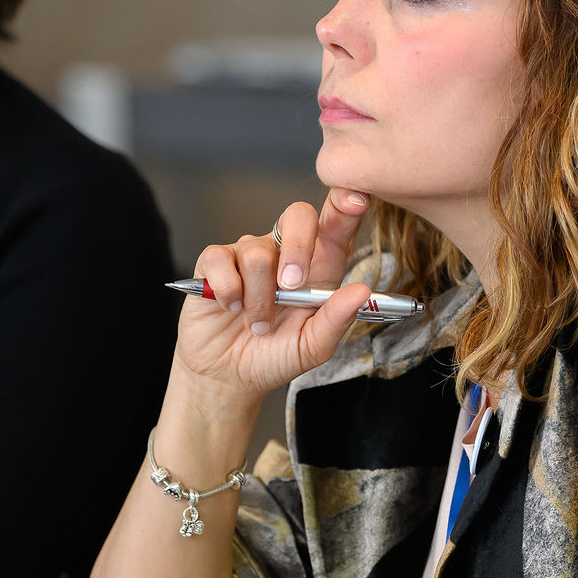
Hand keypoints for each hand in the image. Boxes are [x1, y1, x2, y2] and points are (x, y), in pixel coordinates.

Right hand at [173, 188, 377, 405]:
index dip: (346, 204)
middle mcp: (285, 252)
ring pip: (258, 254)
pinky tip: (230, 308)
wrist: (227, 376)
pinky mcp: (215, 261)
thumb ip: (336, 319)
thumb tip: (362, 291)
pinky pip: (221, 260)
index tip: (357, 201)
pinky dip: (228, 291)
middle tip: (290, 286)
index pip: (336, 223)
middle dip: (298, 247)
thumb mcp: (311, 346)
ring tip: (257, 325)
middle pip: (298, 215)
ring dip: (258, 299)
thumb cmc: (274, 355)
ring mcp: (249, 253)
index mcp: (318, 266)